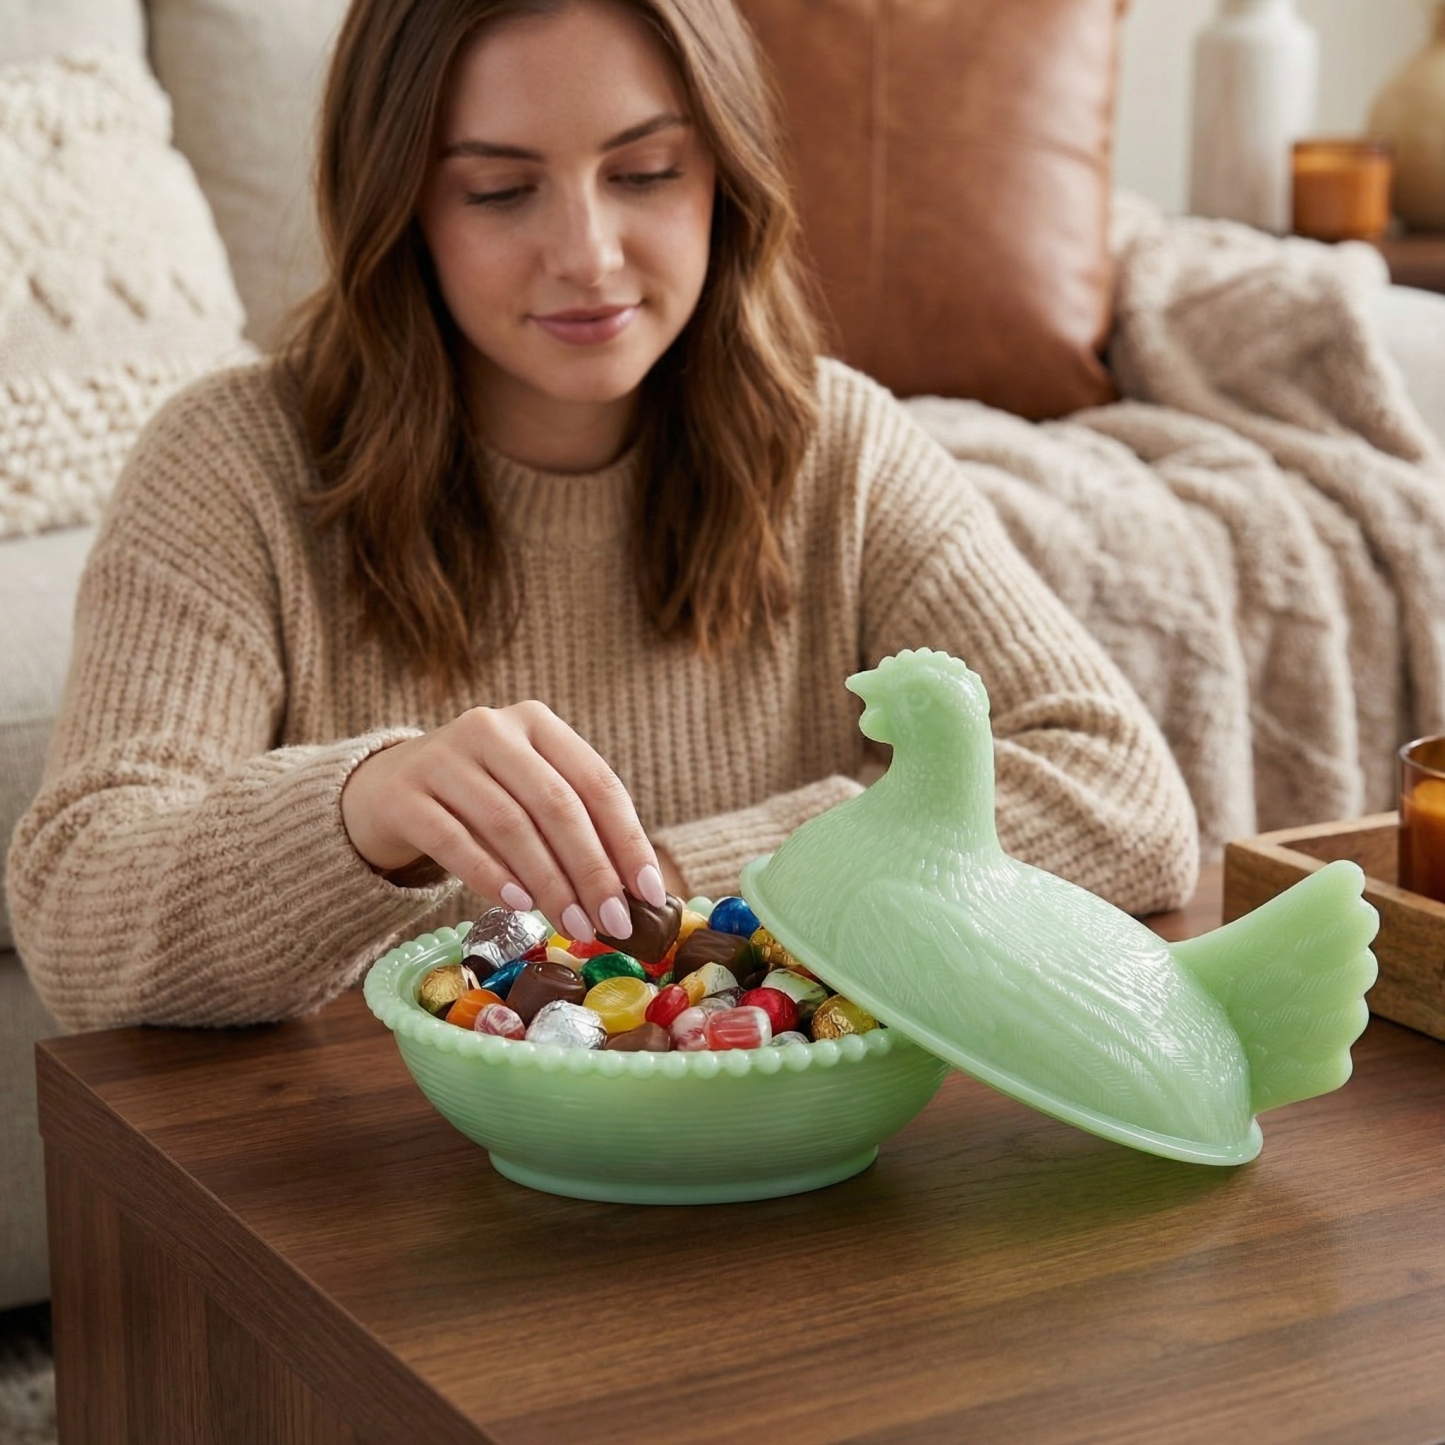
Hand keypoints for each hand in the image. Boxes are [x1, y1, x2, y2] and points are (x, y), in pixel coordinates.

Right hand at [340, 702, 666, 942]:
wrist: (382, 791)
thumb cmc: (477, 802)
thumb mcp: (528, 797)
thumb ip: (574, 830)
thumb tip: (633, 895)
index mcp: (536, 722)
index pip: (596, 783)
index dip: (627, 840)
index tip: (649, 893)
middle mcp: (491, 728)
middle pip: (557, 804)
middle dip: (592, 870)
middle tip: (613, 922)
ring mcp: (442, 757)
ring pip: (510, 824)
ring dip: (549, 883)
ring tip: (573, 925)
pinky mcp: (403, 795)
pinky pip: (454, 840)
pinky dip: (492, 875)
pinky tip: (518, 904)